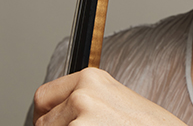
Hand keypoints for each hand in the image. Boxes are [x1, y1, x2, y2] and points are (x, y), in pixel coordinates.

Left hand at [33, 67, 186, 124]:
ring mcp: (79, 119)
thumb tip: (52, 114)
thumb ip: (85, 100)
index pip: (44, 97)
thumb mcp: (113, 101)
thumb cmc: (145, 123)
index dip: (48, 116)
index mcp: (91, 77)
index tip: (55, 124)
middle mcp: (82, 93)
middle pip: (42, 123)